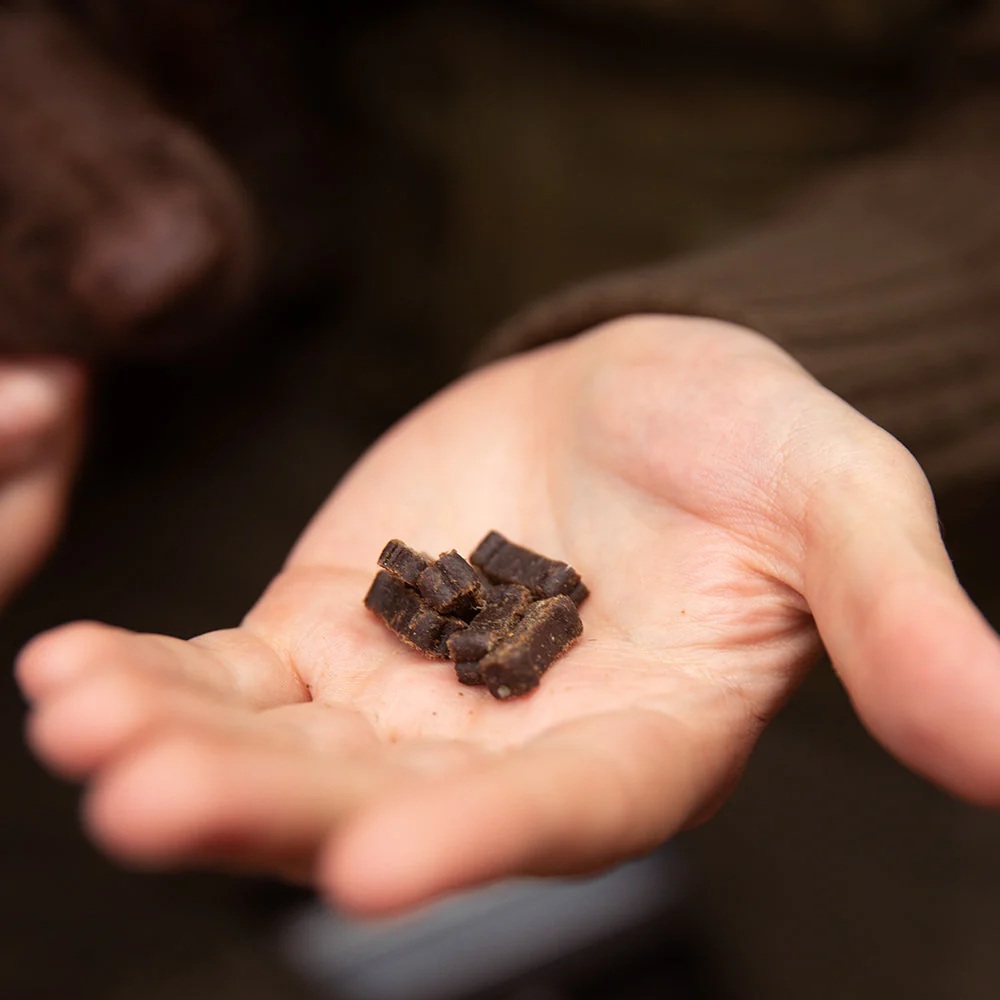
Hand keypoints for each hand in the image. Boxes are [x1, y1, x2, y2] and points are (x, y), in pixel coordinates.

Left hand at [17, 317, 999, 915]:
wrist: (637, 397)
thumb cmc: (749, 442)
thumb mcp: (837, 499)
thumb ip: (900, 619)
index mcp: (637, 743)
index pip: (561, 816)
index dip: (479, 847)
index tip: (375, 869)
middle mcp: (507, 754)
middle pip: (383, 805)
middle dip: (265, 810)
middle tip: (140, 795)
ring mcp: (404, 702)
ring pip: (282, 755)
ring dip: (178, 746)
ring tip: (75, 721)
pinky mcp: (331, 635)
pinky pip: (232, 681)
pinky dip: (158, 680)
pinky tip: (69, 669)